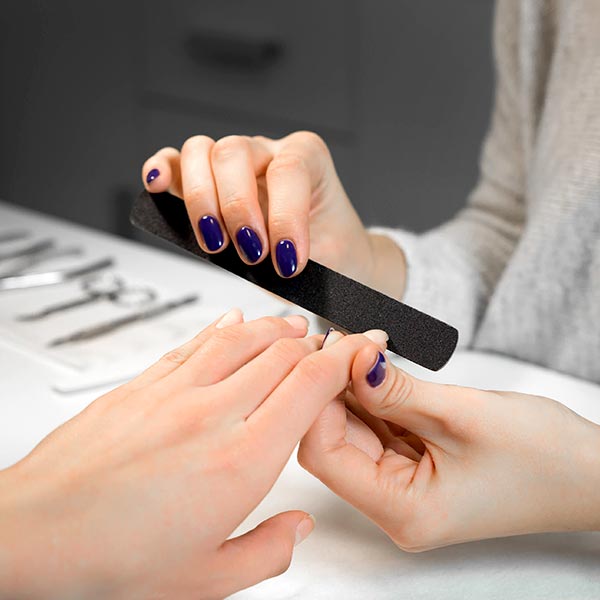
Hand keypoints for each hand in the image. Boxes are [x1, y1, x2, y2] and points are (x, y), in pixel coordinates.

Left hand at [0, 313, 380, 598]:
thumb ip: (266, 552)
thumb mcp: (205, 580)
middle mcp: (213, 415)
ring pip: (241, 338)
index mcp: (242, 462)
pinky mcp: (142, 384)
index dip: (343, 361)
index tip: (359, 351)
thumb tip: (296, 528)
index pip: (310, 388)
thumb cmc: (109, 560)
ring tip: (293, 326)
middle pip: (281, 355)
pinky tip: (234, 321)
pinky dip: (222, 328)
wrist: (33, 533)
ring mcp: (175, 393)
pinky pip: (194, 343)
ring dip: (274, 328)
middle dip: (315, 344)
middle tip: (330, 343)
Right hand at [141, 132, 405, 296]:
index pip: (287, 170)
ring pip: (201, 152)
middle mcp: (269, 151)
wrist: (333, 254)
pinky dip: (163, 170)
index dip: (284, 217)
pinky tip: (159, 187)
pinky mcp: (208, 180)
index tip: (288, 262)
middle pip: (233, 152)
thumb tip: (254, 260)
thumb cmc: (330, 252)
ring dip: (201, 200)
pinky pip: (176, 162)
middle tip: (251, 253)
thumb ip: (292, 254)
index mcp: (308, 157)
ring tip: (216, 243)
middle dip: (236, 209)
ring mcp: (236, 161)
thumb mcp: (328, 257)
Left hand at [298, 332, 599, 550]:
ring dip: (350, 388)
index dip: (319, 398)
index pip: (325, 454)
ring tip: (361, 346)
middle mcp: (394, 505)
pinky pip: (376, 429)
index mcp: (403, 510)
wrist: (589, 473)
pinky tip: (374, 368)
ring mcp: (402, 486)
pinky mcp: (412, 466)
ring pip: (352, 431)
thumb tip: (352, 358)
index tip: (333, 350)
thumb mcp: (462, 413)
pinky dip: (371, 397)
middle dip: (332, 387)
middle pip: (333, 441)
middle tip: (347, 340)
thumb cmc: (545, 457)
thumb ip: (395, 390)